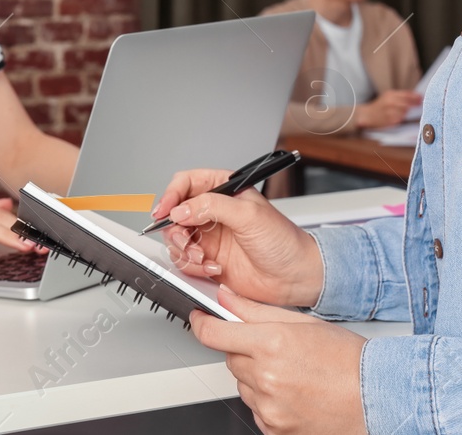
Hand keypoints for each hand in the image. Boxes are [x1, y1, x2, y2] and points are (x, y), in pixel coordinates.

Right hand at [152, 169, 323, 307]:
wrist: (296, 277)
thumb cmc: (284, 241)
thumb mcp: (249, 214)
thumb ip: (212, 206)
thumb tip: (182, 209)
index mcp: (224, 191)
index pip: (187, 183)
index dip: (172, 194)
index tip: (165, 210)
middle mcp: (214, 212)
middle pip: (176, 213)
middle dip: (175, 229)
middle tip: (185, 240)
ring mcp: (210, 237)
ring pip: (177, 239)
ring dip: (185, 251)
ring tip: (203, 257)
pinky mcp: (209, 260)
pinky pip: (186, 262)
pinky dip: (194, 267)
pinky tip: (214, 268)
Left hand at [190, 285, 367, 434]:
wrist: (375, 397)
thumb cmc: (347, 359)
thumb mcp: (303, 322)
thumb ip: (256, 310)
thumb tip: (227, 297)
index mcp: (272, 344)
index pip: (215, 334)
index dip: (202, 324)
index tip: (199, 320)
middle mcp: (266, 377)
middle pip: (230, 358)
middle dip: (243, 349)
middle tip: (274, 348)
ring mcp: (269, 407)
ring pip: (243, 385)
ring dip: (256, 376)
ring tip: (291, 372)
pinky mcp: (274, 429)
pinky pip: (256, 409)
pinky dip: (267, 400)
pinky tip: (293, 392)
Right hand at [351, 90, 421, 128]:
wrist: (367, 114)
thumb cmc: (380, 106)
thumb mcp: (389, 97)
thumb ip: (401, 96)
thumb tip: (417, 97)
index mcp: (390, 94)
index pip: (406, 94)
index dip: (415, 96)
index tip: (421, 98)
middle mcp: (390, 102)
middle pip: (407, 103)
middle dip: (414, 104)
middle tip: (420, 105)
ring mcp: (389, 111)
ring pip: (404, 111)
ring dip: (408, 112)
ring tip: (409, 111)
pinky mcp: (388, 120)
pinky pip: (399, 119)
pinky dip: (402, 118)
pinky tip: (401, 117)